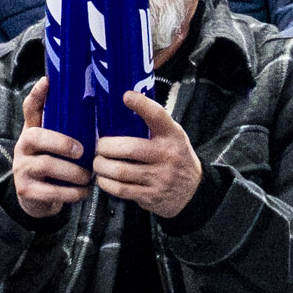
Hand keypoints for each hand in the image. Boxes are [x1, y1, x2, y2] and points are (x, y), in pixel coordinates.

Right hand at [10, 79, 94, 219]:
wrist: (38, 201)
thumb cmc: (57, 168)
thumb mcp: (60, 148)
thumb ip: (71, 133)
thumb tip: (103, 110)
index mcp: (33, 133)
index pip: (30, 109)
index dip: (37, 95)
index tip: (47, 81)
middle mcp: (23, 147)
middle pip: (37, 137)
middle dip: (62, 142)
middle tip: (82, 151)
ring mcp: (21, 168)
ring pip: (47, 165)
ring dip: (74, 172)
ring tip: (87, 177)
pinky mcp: (26, 190)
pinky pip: (50, 191)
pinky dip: (71, 193)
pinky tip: (82, 192)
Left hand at [91, 91, 204, 218]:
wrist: (193, 190)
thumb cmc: (176, 158)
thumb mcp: (173, 137)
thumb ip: (153, 125)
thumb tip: (123, 105)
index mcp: (172, 136)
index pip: (158, 117)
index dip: (142, 105)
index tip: (126, 96)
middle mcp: (167, 156)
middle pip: (128, 148)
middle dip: (105, 147)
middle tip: (99, 147)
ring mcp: (159, 177)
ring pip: (120, 171)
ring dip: (101, 166)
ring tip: (98, 163)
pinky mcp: (151, 195)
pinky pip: (121, 189)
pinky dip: (106, 183)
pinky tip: (104, 178)